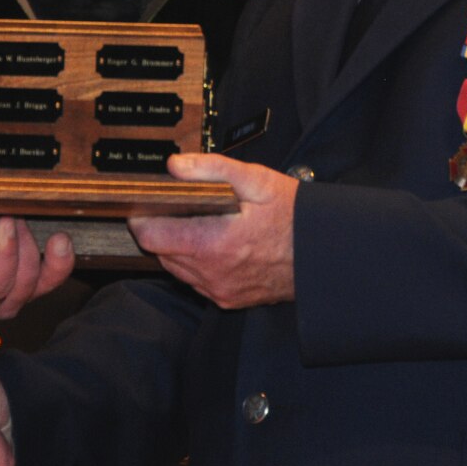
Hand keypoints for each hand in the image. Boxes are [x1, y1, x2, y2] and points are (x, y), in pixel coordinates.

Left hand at [0, 216, 73, 340]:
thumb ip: (0, 235)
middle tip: (15, 216)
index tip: (61, 238)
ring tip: (3, 222)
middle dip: (25, 243)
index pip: (49, 279)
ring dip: (5, 250)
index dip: (60, 262)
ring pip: (2, 284)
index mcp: (17, 288)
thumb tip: (12, 200)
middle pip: (28, 278)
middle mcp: (3, 303)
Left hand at [129, 152, 298, 307]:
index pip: (151, 237)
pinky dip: (196, 264)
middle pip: (160, 253)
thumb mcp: (257, 181)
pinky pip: (196, 282)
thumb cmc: (293, 216)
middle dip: (161, 230)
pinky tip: (214, 244)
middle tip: (177, 208)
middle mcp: (213, 274)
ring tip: (198, 225)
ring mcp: (220, 290)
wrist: (323, 254)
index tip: (147, 204)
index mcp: (214, 245)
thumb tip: (175, 165)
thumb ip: (212, 170)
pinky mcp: (228, 300)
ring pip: (176, 269)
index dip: (143, 217)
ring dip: (177, 248)